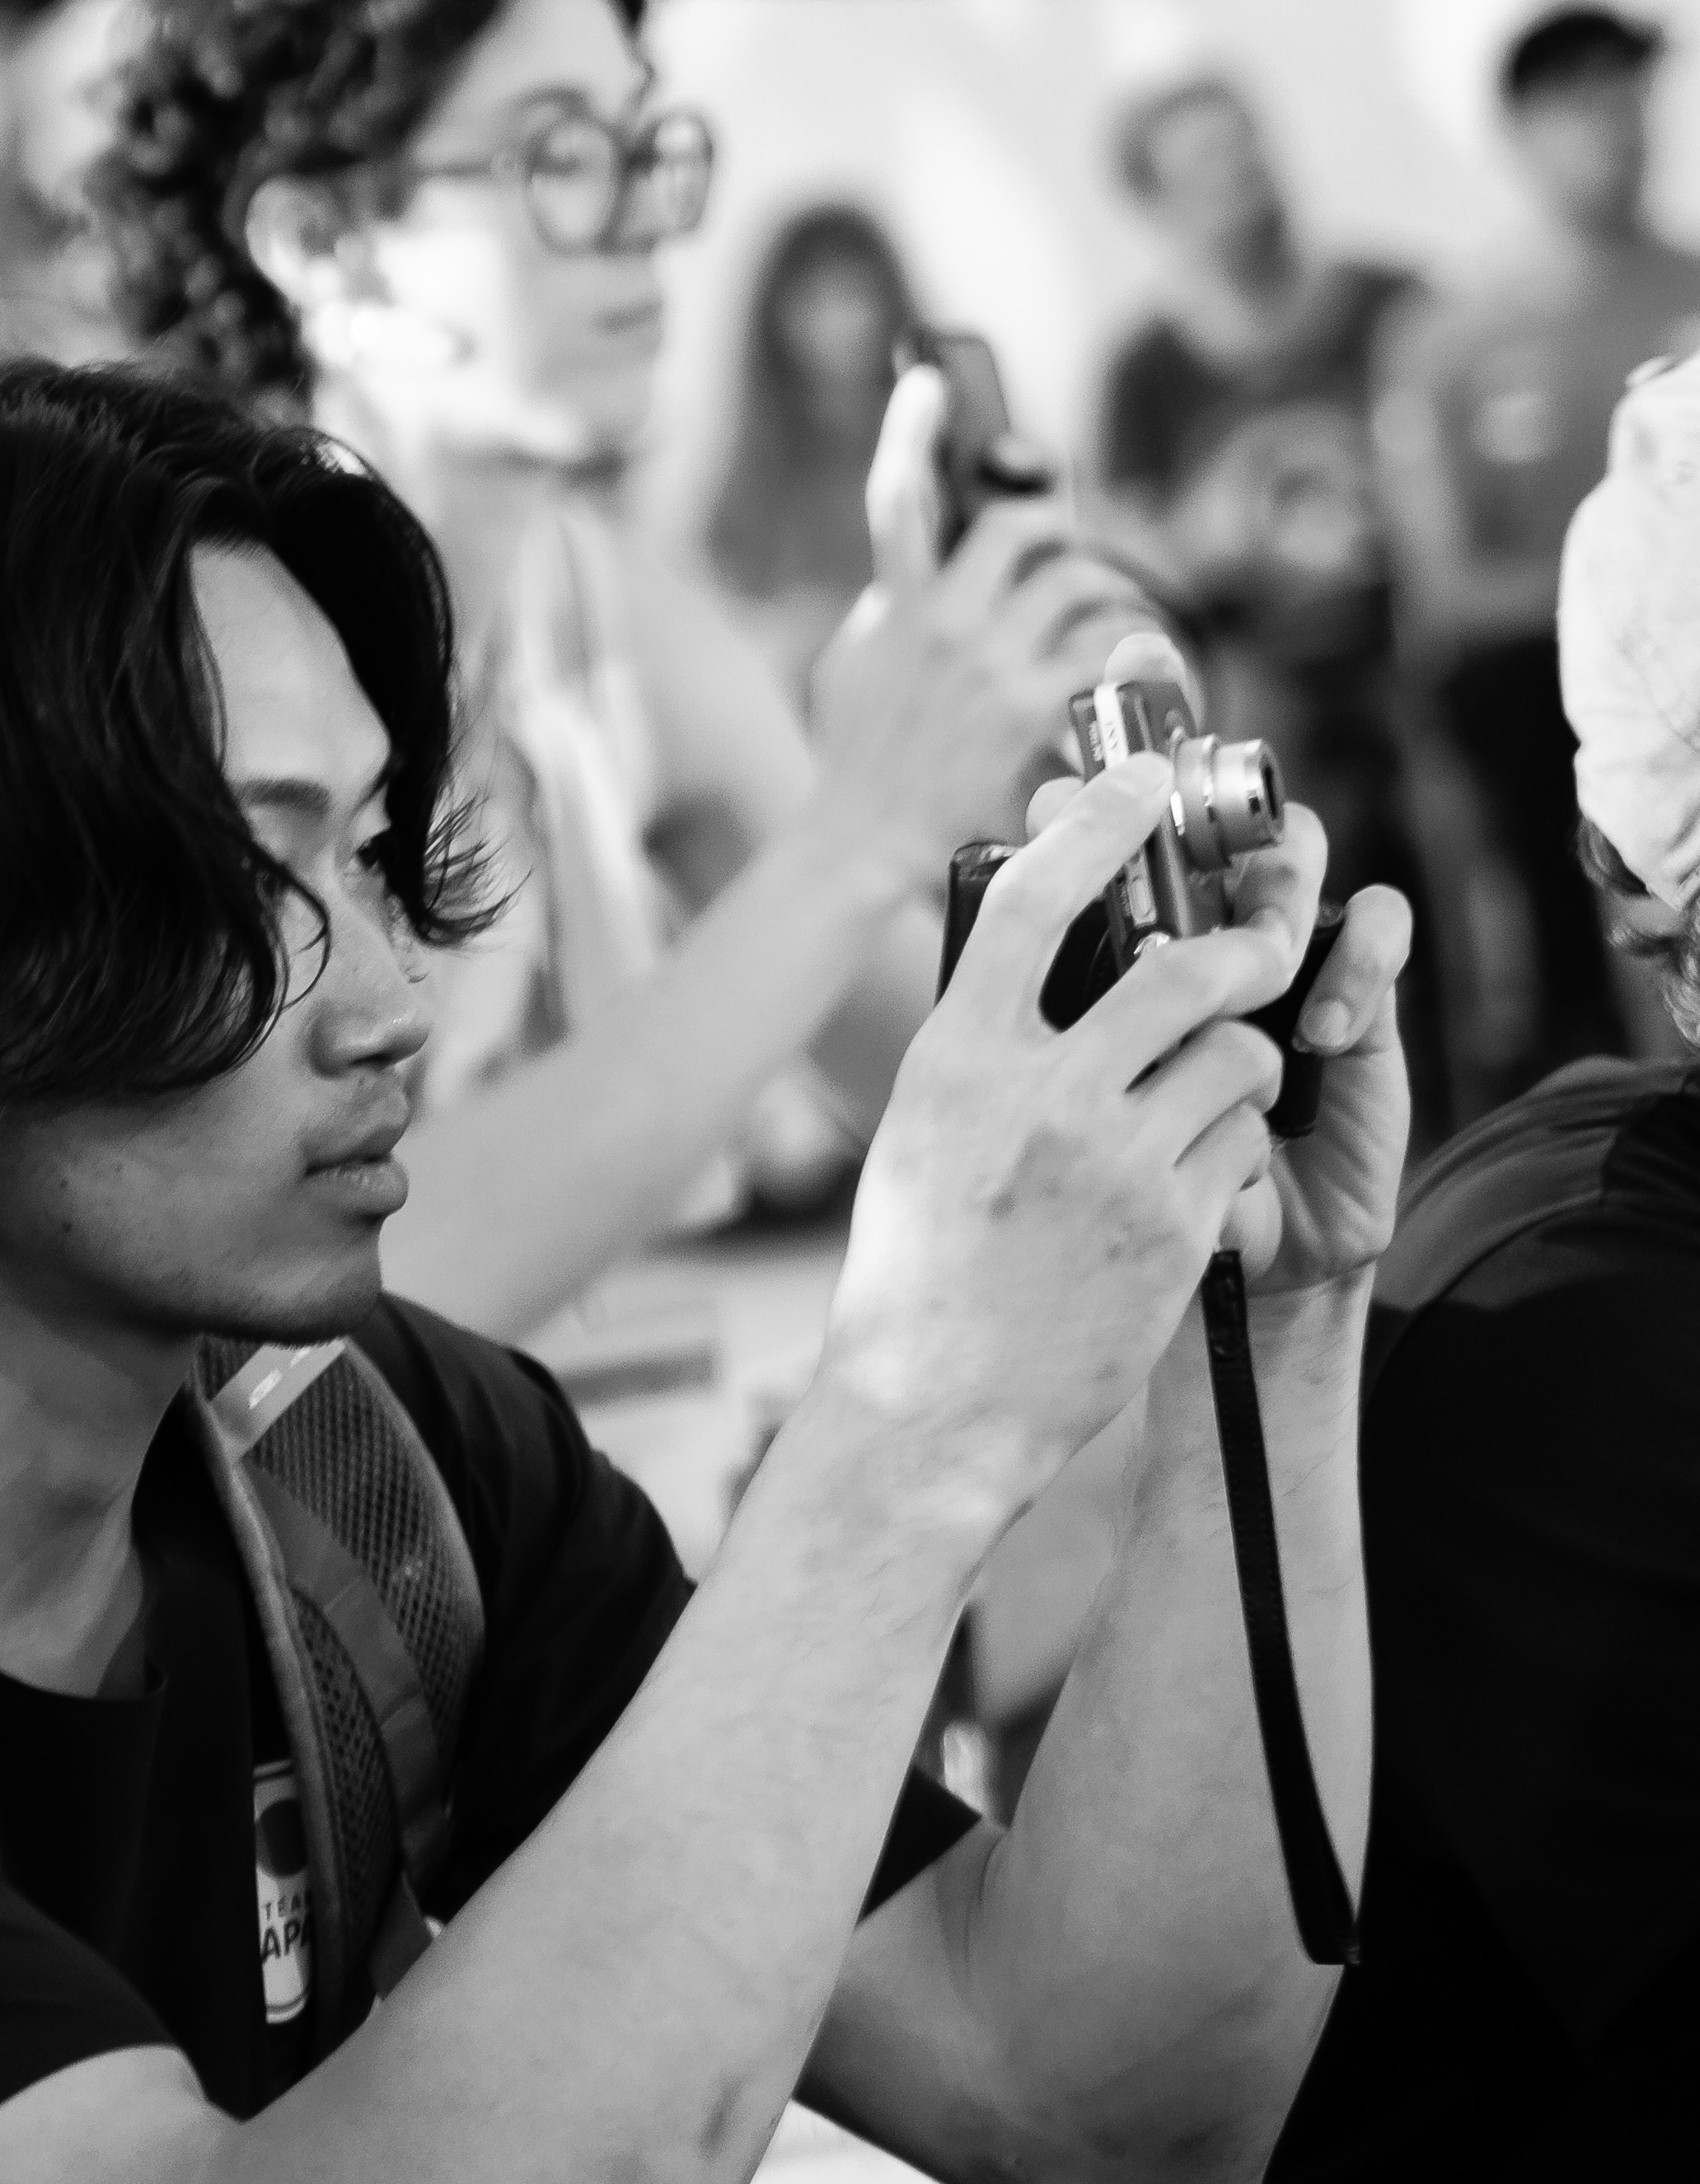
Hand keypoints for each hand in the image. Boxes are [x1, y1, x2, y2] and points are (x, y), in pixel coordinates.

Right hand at [807, 371, 1153, 899]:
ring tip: (1116, 608)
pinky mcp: (1032, 707)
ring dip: (1108, 587)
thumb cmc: (856, 758)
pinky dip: (1132, 647)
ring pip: (1076, 581)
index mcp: (893, 603)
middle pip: (1022, 527)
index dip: (910, 429)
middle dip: (1060, 526)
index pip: (896, 497)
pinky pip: (1105, 646)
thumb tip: (915, 579)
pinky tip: (1139, 660)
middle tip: (1073, 545)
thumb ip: (885, 609)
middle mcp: (942, 621)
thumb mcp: (850, 665)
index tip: (928, 382)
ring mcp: (989, 663)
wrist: (866, 837)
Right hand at [824, 756, 1296, 1510]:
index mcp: (958, 1055)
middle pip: (1184, 969)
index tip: (1145, 779)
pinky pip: (1243, 1138)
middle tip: (1263, 947)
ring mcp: (1112, 1162)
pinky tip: (1202, 1168)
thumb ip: (982, 1039)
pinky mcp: (1172, 1226)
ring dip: (1248, 1054)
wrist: (934, 1404)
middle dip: (1245, 949)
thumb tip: (1038, 944)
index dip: (1100, 821)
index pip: (1036, 898)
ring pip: (1236, 1054)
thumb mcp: (925, 1126)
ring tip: (1225, 1079)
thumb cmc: (921, 1262)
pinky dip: (1237, 1138)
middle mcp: (1037, 1094)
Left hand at [1019, 775, 1412, 1299]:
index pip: (1107, 832)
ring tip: (1266, 957)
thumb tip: (987, 931)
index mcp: (1117, 947)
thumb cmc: (1123, 1199)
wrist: (1238, 1281)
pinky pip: (1377, 929)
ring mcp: (1282, 960)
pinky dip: (1355, 960)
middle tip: (1188, 860)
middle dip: (1202, 824)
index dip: (1093, 794)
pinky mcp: (1358, 1002)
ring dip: (1280, 889)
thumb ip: (1027, 1031)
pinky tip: (1319, 1028)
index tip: (1074, 773)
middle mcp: (1199, 936)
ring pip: (1294, 853)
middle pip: (1207, 818)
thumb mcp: (1054, 1120)